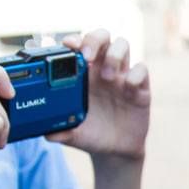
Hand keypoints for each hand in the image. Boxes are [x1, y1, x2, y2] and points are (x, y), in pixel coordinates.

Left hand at [45, 29, 149, 159]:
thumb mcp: (73, 134)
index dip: (75, 40)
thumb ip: (61, 131)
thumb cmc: (91, 134)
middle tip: (87, 57)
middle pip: (101, 36)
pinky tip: (129, 87)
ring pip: (122, 45)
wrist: (115, 151)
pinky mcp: (140, 88)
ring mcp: (122, 76)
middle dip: (94, 40)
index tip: (68, 46)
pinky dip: (136, 74)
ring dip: (114, 55)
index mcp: (83, 75)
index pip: (79, 46)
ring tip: (107, 77)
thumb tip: (46, 133)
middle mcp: (102, 69)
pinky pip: (142, 70)